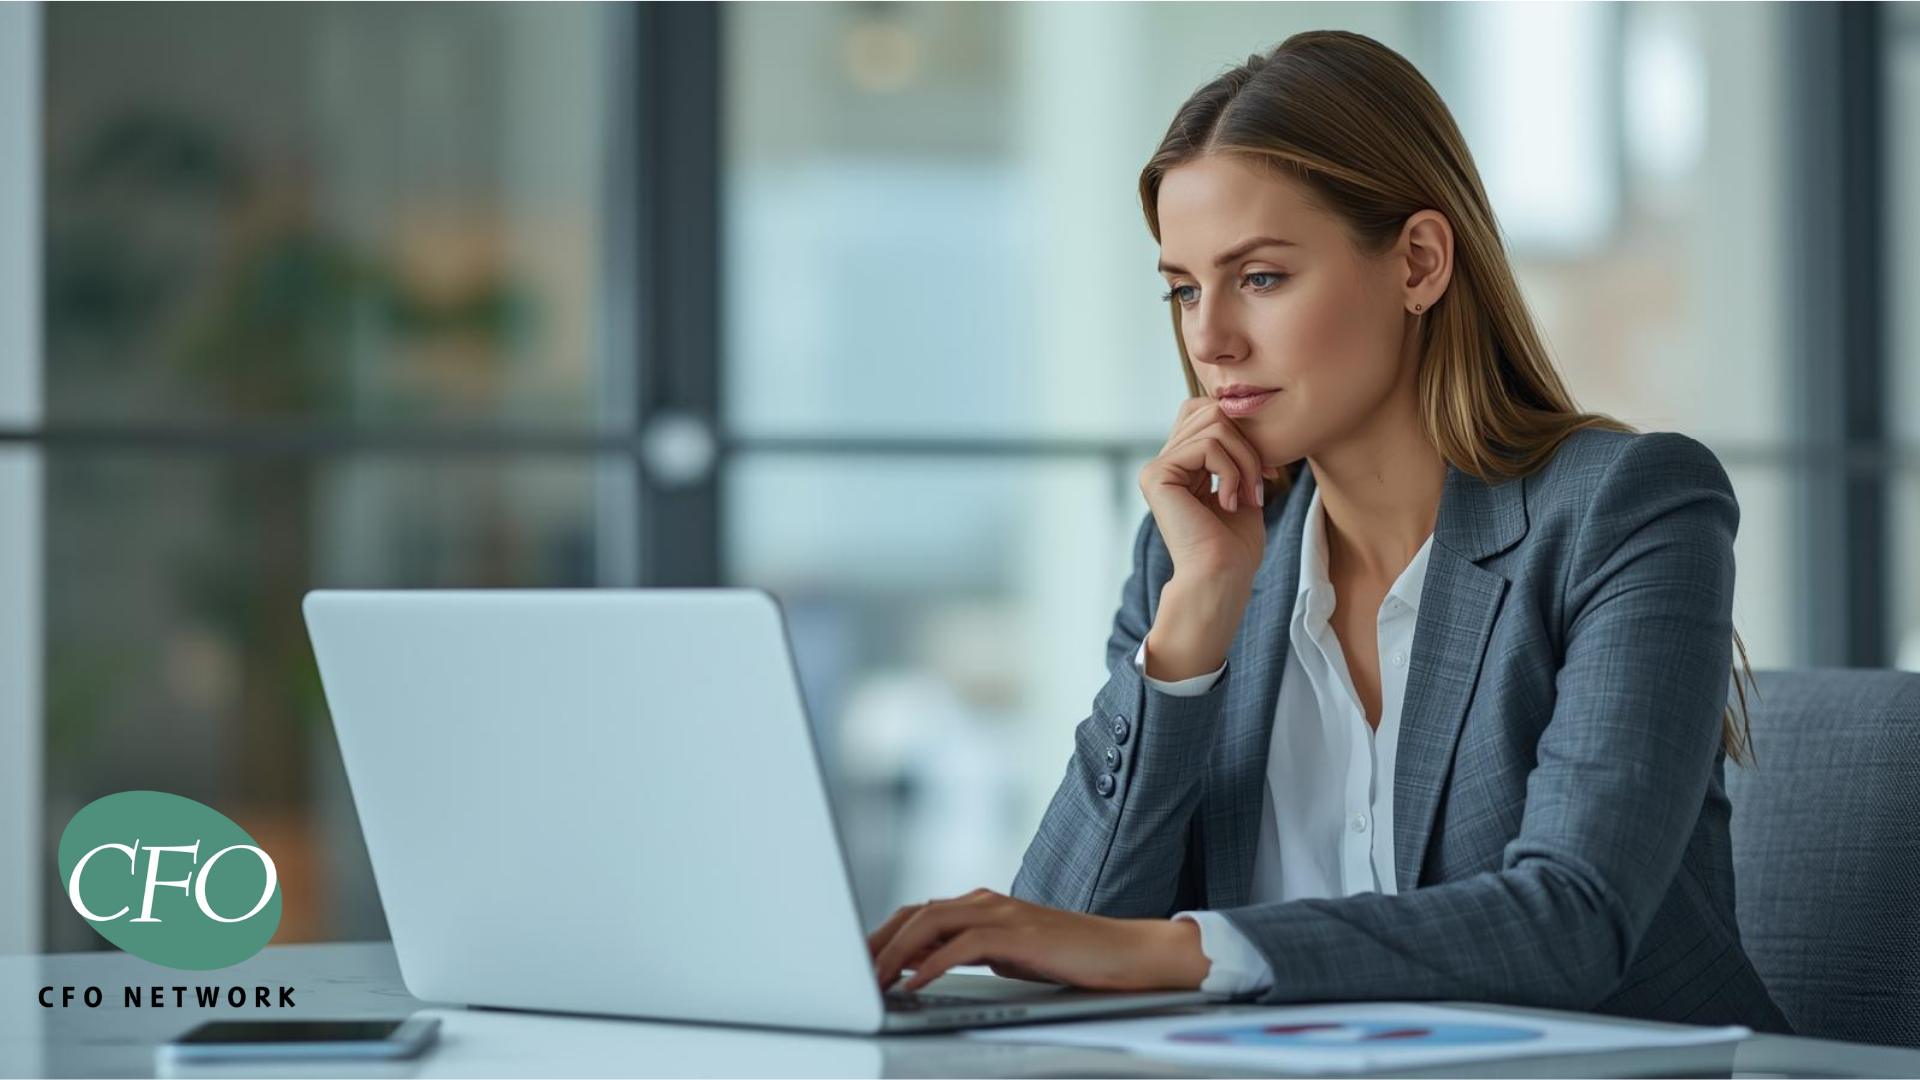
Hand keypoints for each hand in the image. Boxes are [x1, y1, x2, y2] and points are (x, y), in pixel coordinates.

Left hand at [866, 887, 1209, 993]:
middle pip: (916, 912)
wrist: (1123, 952)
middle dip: (879, 941)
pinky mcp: (1018, 933)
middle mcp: (986, 901)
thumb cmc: (1069, 956)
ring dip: (897, 952)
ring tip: (875, 979)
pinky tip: (916, 982)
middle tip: (854, 971)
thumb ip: (968, 953)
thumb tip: (923, 966)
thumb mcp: (1008, 955)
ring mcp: (1002, 913)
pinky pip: (963, 944)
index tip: (859, 961)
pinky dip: (934, 963)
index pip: (919, 912)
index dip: (884, 934)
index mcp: (982, 905)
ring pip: (932, 921)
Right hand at [1137, 396, 1279, 585]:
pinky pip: (1207, 445)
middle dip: (1248, 446)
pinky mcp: (1156, 474)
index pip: (1206, 413)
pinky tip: (1231, 503)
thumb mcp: (1243, 488)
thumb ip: (1237, 452)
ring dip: (1245, 460)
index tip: (1265, 473)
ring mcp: (1156, 468)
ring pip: (1214, 425)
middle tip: (1260, 485)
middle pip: (1212, 412)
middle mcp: (1164, 464)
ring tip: (1248, 497)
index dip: (1242, 433)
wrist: (1222, 578)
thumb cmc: (1235, 547)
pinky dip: (1232, 471)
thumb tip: (1244, 415)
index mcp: (1181, 467)